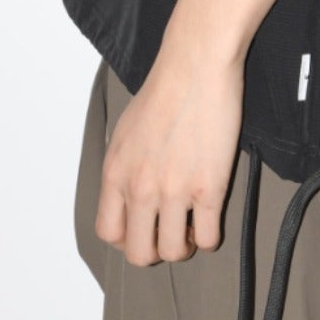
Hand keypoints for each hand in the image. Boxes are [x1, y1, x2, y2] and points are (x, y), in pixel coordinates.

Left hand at [94, 36, 244, 266]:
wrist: (196, 65)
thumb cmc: (164, 89)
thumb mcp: (126, 130)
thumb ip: (124, 168)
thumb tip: (130, 195)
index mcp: (115, 172)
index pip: (108, 233)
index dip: (127, 238)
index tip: (144, 227)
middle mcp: (139, 188)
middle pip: (139, 253)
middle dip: (156, 248)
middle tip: (171, 230)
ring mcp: (174, 191)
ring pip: (173, 253)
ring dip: (184, 245)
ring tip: (192, 224)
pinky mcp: (209, 189)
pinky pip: (209, 240)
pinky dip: (210, 237)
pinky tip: (211, 216)